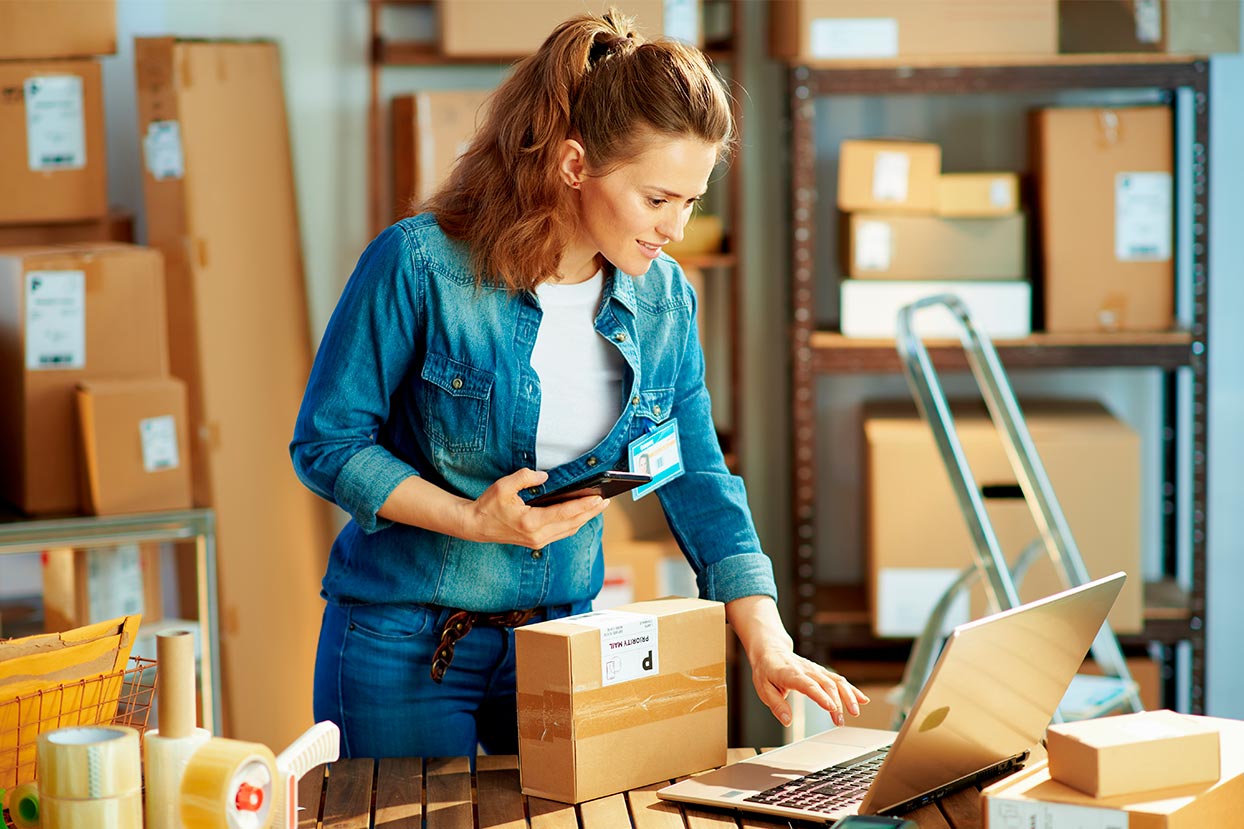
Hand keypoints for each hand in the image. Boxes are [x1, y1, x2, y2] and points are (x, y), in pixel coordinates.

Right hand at [463, 468, 608, 547]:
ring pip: (569, 530)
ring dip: (585, 518)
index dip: (584, 505)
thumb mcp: (503, 486)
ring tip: (599, 506)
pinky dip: (574, 523)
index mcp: (530, 522)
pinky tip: (582, 514)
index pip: (565, 513)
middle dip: (591, 512)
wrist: (475, 526)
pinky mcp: (537, 542)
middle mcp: (537, 535)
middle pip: (572, 523)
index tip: (599, 498)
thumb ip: (525, 477)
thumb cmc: (488, 505)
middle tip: (607, 500)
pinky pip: (562, 532)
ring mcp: (538, 541)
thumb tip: (545, 477)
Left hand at [748, 644, 869, 728]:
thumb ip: (777, 705)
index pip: (808, 685)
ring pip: (836, 681)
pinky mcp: (821, 672)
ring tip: (856, 712)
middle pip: (826, 684)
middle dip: (836, 702)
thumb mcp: (763, 689)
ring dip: (848, 696)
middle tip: (840, 721)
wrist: (770, 650)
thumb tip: (787, 721)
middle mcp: (806, 670)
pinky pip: (838, 680)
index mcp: (790, 674)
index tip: (831, 708)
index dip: (820, 696)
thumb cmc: (766, 670)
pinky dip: (851, 689)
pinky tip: (862, 699)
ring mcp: (815, 670)